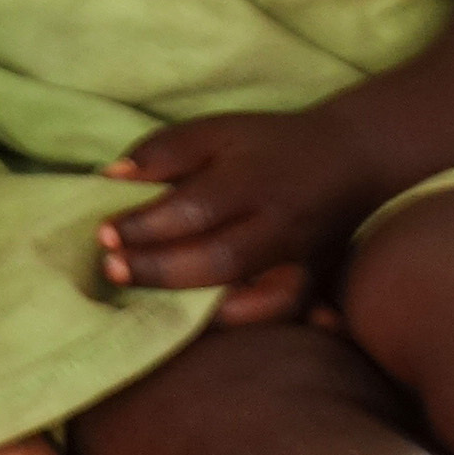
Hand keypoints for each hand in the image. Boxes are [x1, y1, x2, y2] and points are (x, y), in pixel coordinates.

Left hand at [102, 104, 398, 324]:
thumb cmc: (268, 144)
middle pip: (217, 260)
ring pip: (247, 301)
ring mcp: (301, 264)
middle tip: (110, 270)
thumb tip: (109, 179)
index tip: (103, 233)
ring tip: (141, 301)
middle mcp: (281, 227)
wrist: (349, 159)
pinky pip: (270, 319)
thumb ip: (165, 151)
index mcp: (255, 180)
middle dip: (158, 271)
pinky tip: (190, 319)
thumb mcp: (216, 131)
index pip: (194, 209)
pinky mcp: (311, 288)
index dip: (145, 225)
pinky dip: (232, 323)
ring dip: (189, 307)